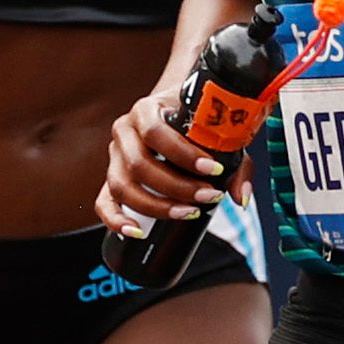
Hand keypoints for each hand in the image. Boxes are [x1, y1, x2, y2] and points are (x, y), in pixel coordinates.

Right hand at [94, 89, 251, 235]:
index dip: (184, 154)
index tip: (214, 169)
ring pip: (122, 186)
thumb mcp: (216, 132)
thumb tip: (240, 198)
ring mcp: (114, 156)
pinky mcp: (111, 178)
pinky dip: (116, 220)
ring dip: (156, 206)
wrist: (174, 110)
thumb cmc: (195, 122)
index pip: (156, 132)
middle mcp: (124, 131)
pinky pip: (103, 203)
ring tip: (189, 213)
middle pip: (139, 164)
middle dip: (177, 186)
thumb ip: (235, 164)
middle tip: (209, 196)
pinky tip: (137, 232)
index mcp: (145, 111)